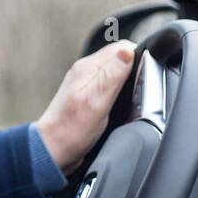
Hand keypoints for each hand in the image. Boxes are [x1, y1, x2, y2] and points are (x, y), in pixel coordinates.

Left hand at [36, 40, 136, 174]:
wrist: (53, 150)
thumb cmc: (70, 129)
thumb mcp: (97, 101)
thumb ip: (113, 75)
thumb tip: (128, 52)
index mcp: (87, 68)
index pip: (121, 47)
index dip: (139, 57)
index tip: (145, 74)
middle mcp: (86, 72)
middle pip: (119, 58)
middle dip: (135, 69)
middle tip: (139, 89)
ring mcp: (86, 84)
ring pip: (116, 72)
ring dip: (128, 81)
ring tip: (131, 98)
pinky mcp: (88, 97)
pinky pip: (110, 86)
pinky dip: (119, 93)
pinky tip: (120, 105)